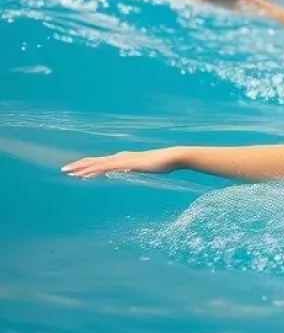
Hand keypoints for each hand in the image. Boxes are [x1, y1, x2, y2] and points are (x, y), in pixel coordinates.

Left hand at [62, 148, 178, 178]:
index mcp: (123, 158)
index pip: (101, 162)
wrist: (172, 157)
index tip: (75, 170)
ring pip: (97, 164)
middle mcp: (119, 157)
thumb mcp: (144, 167)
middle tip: (64, 170)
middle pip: (94, 161)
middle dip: (78, 166)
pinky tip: (85, 175)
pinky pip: (106, 168)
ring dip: (81, 168)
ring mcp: (122, 160)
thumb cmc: (162, 163)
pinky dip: (93, 171)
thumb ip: (135, 167)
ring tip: (68, 172)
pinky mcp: (126, 164)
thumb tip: (128, 169)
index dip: (87, 165)